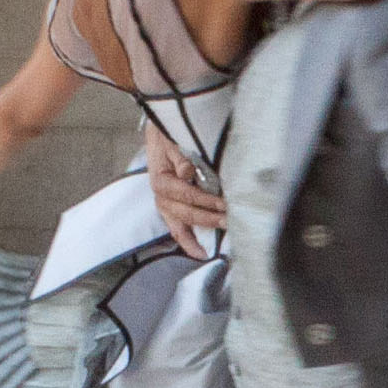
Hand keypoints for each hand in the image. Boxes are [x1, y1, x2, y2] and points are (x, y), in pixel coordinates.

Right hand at [143, 119, 226, 261]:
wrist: (158, 135)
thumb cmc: (168, 137)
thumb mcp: (172, 140)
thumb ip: (180, 157)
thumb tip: (187, 172)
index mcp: (160, 180)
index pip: (185, 194)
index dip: (206, 201)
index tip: (224, 203)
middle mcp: (160, 196)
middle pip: (185, 213)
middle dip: (209, 218)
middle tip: (229, 220)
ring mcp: (164, 205)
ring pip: (181, 226)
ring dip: (201, 233)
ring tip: (219, 238)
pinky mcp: (169, 209)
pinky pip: (177, 230)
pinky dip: (188, 242)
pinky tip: (200, 253)